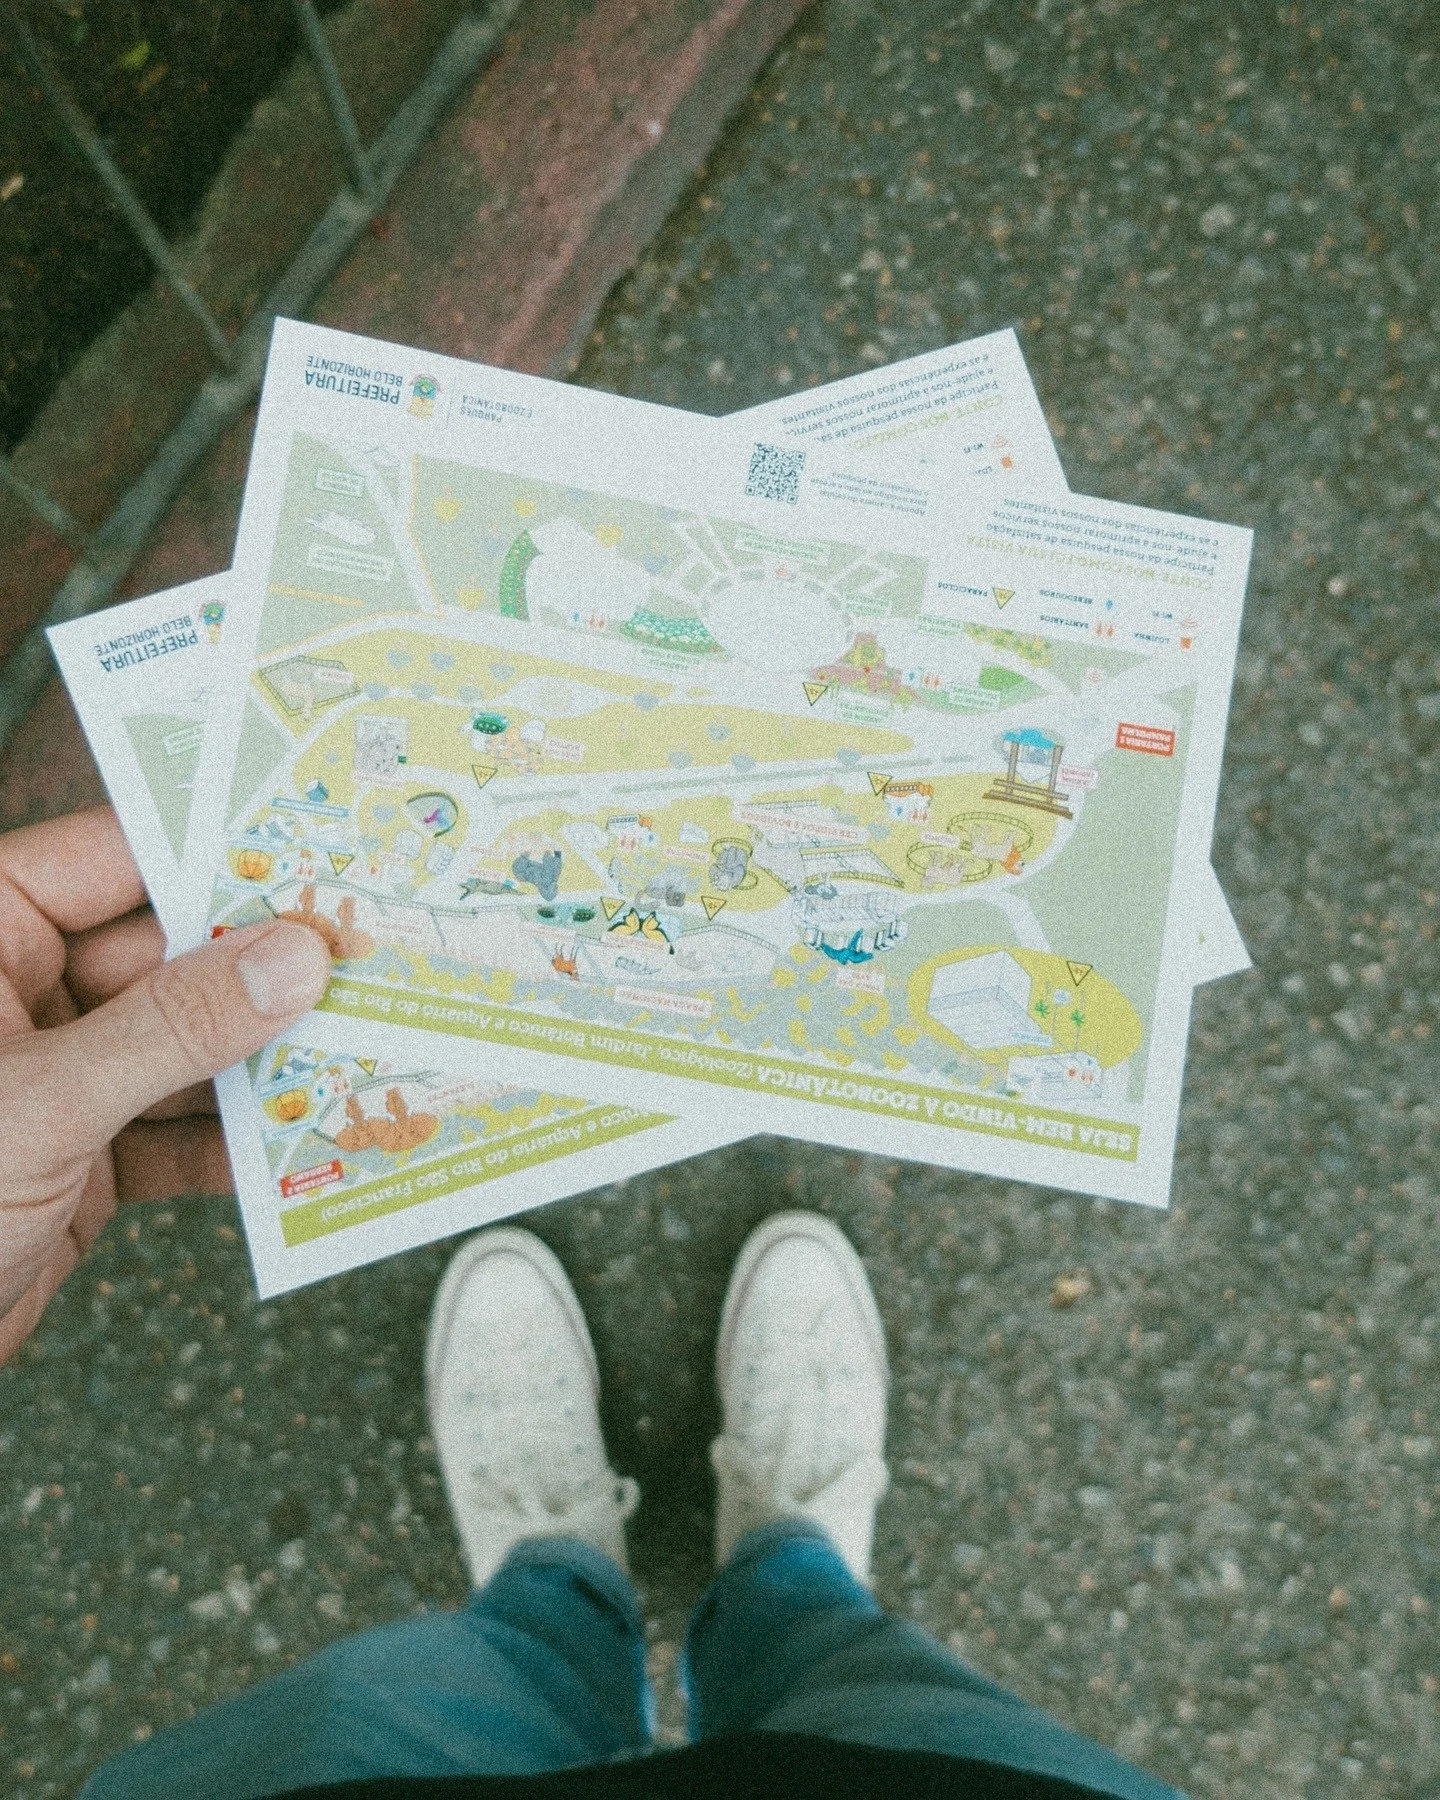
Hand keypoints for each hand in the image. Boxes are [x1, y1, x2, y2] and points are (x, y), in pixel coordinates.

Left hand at [0, 806, 330, 1361]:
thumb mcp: (42, 1102)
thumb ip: (171, 1026)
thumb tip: (290, 958)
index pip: (109, 862)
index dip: (210, 854)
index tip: (314, 854)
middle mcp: (16, 996)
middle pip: (164, 955)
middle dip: (262, 968)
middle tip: (366, 961)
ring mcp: (52, 1077)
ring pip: (182, 1044)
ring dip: (265, 1059)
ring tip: (360, 1046)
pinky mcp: (77, 1157)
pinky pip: (175, 1129)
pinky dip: (235, 1142)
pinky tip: (299, 1140)